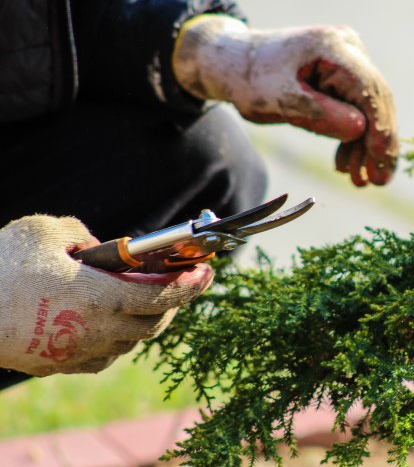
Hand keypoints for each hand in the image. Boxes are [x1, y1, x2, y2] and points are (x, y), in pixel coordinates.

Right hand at [0, 215, 212, 375]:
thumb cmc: (2, 267)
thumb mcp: (47, 231)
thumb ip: (83, 234)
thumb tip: (100, 248)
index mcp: (103, 298)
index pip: (164, 296)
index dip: (191, 285)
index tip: (209, 272)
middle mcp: (99, 331)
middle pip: (155, 323)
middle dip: (174, 303)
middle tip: (181, 282)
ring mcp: (80, 353)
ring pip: (132, 341)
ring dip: (147, 320)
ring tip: (149, 298)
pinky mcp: (61, 365)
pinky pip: (105, 355)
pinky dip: (120, 337)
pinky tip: (113, 322)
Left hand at [173, 16, 397, 185]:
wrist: (235, 66)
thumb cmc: (252, 80)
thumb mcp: (280, 100)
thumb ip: (319, 114)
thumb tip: (361, 130)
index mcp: (332, 48)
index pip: (369, 89)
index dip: (380, 128)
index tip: (382, 162)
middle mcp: (347, 50)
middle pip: (374, 100)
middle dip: (377, 143)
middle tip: (378, 181)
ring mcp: (345, 62)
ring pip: (366, 109)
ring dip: (363, 146)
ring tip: (359, 180)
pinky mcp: (338, 77)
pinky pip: (352, 109)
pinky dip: (350, 138)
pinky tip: (345, 164)